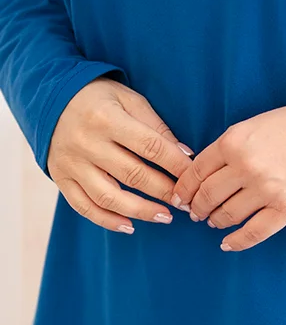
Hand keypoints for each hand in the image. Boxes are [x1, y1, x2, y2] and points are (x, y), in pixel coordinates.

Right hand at [47, 76, 194, 233]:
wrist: (52, 99)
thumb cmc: (100, 98)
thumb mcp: (129, 99)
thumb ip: (156, 126)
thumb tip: (184, 155)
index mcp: (107, 118)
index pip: (150, 147)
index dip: (176, 165)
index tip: (195, 177)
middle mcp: (86, 143)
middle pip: (133, 175)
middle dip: (165, 191)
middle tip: (187, 202)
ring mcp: (71, 163)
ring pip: (109, 197)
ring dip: (141, 211)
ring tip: (165, 217)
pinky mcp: (61, 178)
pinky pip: (84, 207)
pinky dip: (107, 221)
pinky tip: (130, 226)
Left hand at [172, 99, 285, 250]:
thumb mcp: (256, 124)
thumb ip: (230, 146)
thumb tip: (206, 173)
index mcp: (234, 141)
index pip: (196, 171)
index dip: (184, 188)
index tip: (181, 197)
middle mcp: (246, 167)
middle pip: (207, 196)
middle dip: (197, 207)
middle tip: (195, 212)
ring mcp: (266, 191)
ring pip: (227, 215)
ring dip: (215, 221)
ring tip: (214, 221)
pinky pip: (252, 233)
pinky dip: (235, 242)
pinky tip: (227, 244)